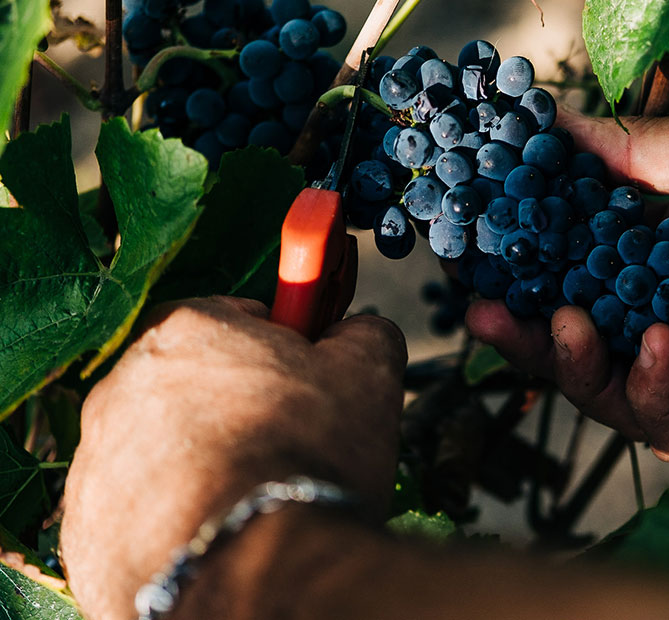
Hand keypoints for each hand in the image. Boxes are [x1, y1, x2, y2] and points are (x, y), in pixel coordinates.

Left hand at [61, 296, 406, 619]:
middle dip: (234, 408)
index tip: (303, 381)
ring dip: (202, 463)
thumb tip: (356, 332)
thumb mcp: (367, 372)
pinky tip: (221, 529)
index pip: (235, 319)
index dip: (279, 350)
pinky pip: (140, 511)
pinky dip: (176, 517)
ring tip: (255, 493)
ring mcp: (96, 460)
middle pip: (192, 384)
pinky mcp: (88, 527)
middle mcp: (121, 386)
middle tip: (286, 442)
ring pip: (162, 450)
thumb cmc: (305, 457)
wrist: (256, 564)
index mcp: (185, 330)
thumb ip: (362, 333)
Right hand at [468, 109, 668, 458]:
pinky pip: (663, 415)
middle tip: (479, 311)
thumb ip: (629, 150)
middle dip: (525, 326)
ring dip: (571, 359)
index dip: (527, 259)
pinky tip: (652, 340)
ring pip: (609, 383)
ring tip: (555, 323)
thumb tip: (552, 122)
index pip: (579, 261)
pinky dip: (645, 380)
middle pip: (582, 331)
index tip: (474, 246)